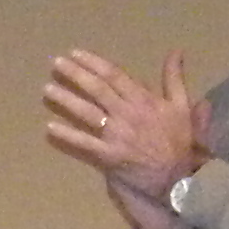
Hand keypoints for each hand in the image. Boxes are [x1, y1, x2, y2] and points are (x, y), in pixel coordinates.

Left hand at [43, 48, 209, 224]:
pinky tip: (50, 127)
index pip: (114, 75)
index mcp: (144, 99)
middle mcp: (128, 113)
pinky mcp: (109, 155)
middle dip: (75, 75)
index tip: (75, 54)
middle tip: (55, 64)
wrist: (179, 177)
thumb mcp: (181, 105)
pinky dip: (68, 136)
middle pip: (97, 90)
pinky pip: (85, 144)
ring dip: (66, 100)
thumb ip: (174, 78)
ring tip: (47, 90)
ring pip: (88, 113)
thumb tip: (176, 51)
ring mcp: (117, 135)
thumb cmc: (180, 141)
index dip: (93, 63)